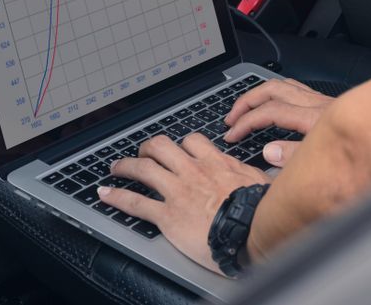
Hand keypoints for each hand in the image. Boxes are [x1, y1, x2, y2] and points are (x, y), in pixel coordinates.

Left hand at [97, 134, 269, 274]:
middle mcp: (192, 171)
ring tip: (116, 167)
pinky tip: (106, 194)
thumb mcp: (261, 182)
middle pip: (162, 147)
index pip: (193, 141)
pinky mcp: (167, 214)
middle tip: (142, 152)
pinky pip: (136, 202)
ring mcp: (177, 191)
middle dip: (148, 147)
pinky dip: (117, 197)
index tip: (176, 147)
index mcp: (216, 163)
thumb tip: (264, 169)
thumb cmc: (259, 211)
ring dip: (125, 166)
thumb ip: (251, 173)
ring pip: (144, 169)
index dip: (180, 143)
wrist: (250, 230)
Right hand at [224, 78, 333, 166]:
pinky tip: (274, 102)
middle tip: (232, 117)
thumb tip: (268, 151)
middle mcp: (318, 104)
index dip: (247, 121)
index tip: (232, 134)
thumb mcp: (327, 167)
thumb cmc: (358, 155)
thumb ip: (296, 157)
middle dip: (247, 101)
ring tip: (247, 107)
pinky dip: (279, 93)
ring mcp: (323, 102)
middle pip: (273, 89)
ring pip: (284, 85)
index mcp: (314, 118)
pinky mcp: (329, 105)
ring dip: (261, 93)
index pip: (270, 112)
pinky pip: (298, 89)